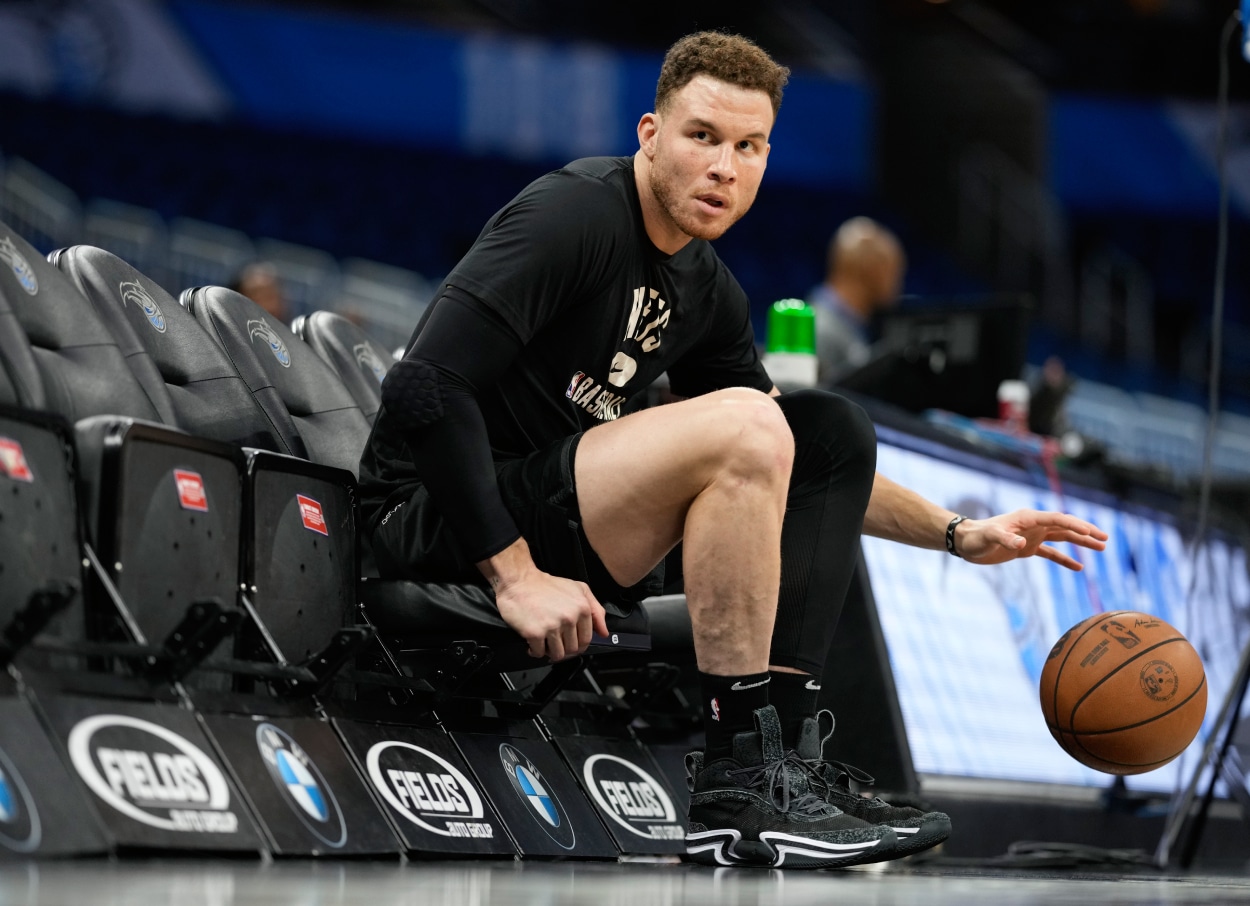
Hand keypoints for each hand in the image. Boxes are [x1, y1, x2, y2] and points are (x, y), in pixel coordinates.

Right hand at [486, 556, 609, 660]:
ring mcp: (552, 626)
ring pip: (558, 655)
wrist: (519, 581)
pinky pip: (539, 653)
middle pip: (573, 649)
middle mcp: (569, 618)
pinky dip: (535, 651)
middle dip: (564, 648)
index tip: (569, 642)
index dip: (577, 644)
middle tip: (554, 641)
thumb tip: (604, 632)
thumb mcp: (578, 589)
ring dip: (550, 651)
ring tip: (544, 641)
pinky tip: (533, 642)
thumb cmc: (546, 586)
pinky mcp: (535, 633)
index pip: (586, 639)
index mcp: (582, 609)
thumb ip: (595, 609)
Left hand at [954, 510, 1107, 570]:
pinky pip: (1051, 553)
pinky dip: (1064, 559)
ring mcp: (1031, 536)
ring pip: (1062, 538)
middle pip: (1065, 526)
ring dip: (1080, 542)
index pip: (1057, 520)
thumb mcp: (989, 537)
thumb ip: (1005, 538)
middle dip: (1085, 532)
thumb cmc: (976, 537)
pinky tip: (1079, 567)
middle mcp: (1033, 525)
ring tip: (1101, 547)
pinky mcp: (1027, 549)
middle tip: (1104, 539)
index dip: (1076, 525)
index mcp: (1028, 519)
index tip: (1092, 532)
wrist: (965, 542)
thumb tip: (1022, 544)